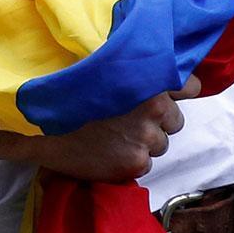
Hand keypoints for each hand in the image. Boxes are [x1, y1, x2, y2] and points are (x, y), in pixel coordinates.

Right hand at [16, 76, 201, 180]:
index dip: (178, 92)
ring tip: (114, 137)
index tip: (163, 95)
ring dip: (144, 142)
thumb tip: (133, 72)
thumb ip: (128, 69)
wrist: (43, 123)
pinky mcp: (136, 162)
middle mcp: (155, 106)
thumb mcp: (100, 68)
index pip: (190, 86)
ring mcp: (147, 136)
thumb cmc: (68, 90)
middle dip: (156, 121)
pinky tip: (108, 152)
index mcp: (150, 77)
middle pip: (174, 120)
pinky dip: (130, 161)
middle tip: (128, 119)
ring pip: (160, 144)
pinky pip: (144, 164)